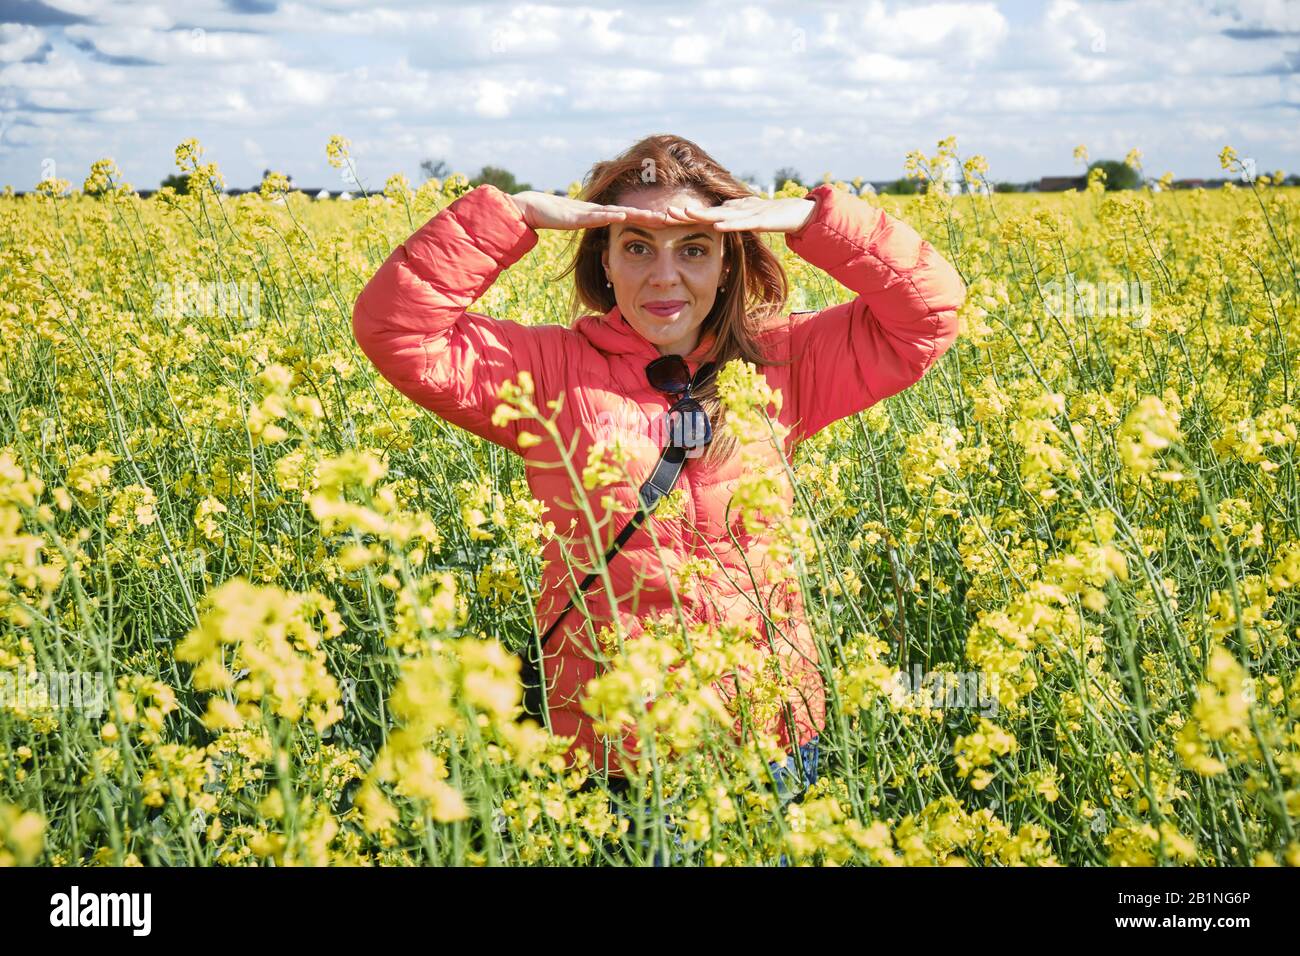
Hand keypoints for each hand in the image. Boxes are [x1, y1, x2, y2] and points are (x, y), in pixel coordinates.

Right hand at [508, 190, 673, 230]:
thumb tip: (606, 240)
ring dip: (642, 215)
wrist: (532, 207)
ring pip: (622, 213)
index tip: (672, 223)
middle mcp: (602, 210)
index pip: (633, 217)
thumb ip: (593, 229)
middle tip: (679, 218)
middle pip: (635, 213)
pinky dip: (613, 216)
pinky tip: (626, 216)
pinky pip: (597, 216)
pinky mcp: (577, 215)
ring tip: (662, 217)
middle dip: (656, 216)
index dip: (653, 219)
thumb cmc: (554, 217)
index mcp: (604, 215)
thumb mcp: (580, 226)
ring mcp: (591, 211)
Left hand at [661, 195, 817, 233]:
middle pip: (705, 213)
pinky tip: (717, 225)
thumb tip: (716, 216)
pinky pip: (742, 223)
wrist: (796, 212)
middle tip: (664, 213)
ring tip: (685, 214)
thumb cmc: (770, 214)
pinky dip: (729, 224)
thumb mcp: (746, 216)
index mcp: (729, 212)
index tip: (664, 219)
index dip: (684, 217)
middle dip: (685, 214)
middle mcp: (734, 210)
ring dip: (702, 215)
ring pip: (721, 215)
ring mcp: (746, 214)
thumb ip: (731, 214)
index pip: (702, 215)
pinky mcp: (760, 220)